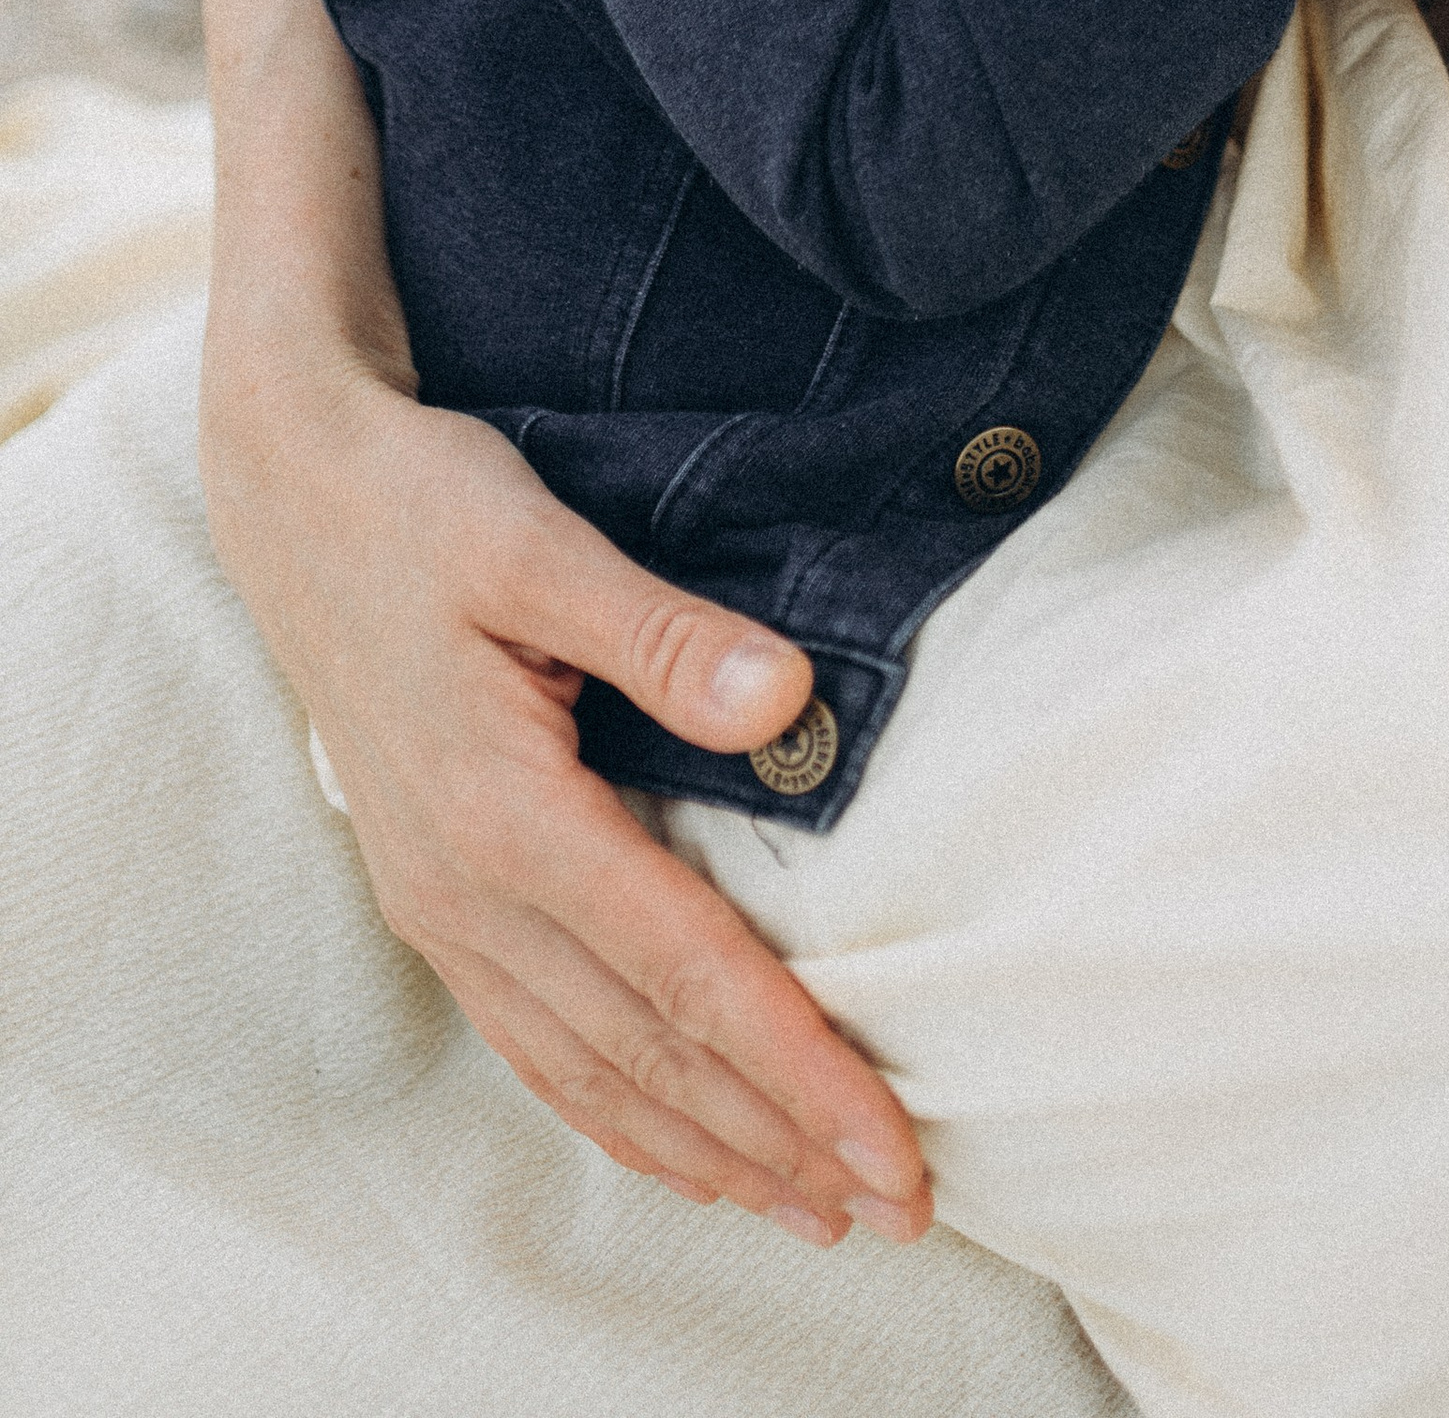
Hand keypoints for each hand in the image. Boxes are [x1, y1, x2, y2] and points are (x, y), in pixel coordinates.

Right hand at [199, 332, 930, 1246]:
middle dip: (778, 1143)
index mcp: (505, 816)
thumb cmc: (422, 505)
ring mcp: (443, 906)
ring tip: (811, 1210)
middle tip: (897, 1211)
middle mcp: (467, 890)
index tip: (890, 1147)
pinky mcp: (436, 897)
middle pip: (649, 1051)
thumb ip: (662, 631)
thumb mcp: (536, 542)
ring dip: (706, 1150)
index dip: (797, 1068)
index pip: (686, 973)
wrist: (292, 496)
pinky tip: (681, 1148)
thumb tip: (786, 693)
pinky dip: (616, 1112)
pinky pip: (535, 1043)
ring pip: (591, 1069)